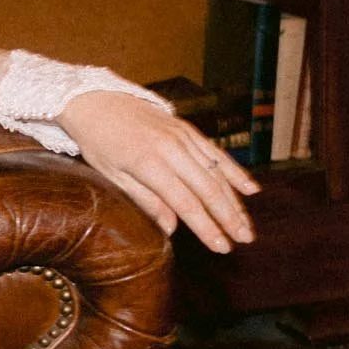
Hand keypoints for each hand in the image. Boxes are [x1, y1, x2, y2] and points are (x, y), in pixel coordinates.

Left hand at [56, 90, 259, 253]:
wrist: (98, 101)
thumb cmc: (99, 142)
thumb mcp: (112, 175)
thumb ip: (145, 200)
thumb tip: (171, 229)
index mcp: (149, 164)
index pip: (185, 202)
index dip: (206, 227)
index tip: (221, 247)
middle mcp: (172, 150)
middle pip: (208, 189)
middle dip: (229, 218)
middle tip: (244, 240)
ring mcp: (184, 138)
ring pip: (217, 174)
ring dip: (235, 201)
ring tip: (246, 226)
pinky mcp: (189, 130)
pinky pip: (217, 154)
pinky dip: (235, 172)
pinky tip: (251, 190)